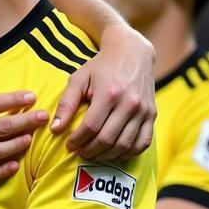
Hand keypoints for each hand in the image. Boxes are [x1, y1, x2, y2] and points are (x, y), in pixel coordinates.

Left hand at [52, 25, 155, 160]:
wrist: (132, 53)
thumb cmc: (100, 67)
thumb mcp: (79, 79)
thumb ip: (66, 103)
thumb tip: (55, 128)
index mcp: (109, 93)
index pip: (91, 127)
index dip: (77, 140)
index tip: (69, 145)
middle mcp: (130, 103)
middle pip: (107, 139)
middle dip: (90, 150)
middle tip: (80, 152)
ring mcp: (144, 110)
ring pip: (125, 145)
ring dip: (106, 155)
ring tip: (93, 154)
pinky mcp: (152, 114)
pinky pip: (142, 143)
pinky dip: (128, 153)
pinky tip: (114, 152)